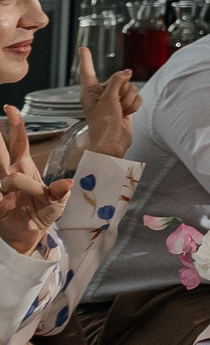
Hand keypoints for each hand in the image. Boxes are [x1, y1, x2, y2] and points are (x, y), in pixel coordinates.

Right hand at [0, 111, 68, 255]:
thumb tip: (67, 185)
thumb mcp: (58, 201)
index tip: (10, 108)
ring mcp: (0, 188)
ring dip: (1, 162)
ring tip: (4, 165)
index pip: (18, 142)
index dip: (15, 125)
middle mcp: (9, 173)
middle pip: (0, 151)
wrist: (32, 236)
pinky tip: (2, 190)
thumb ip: (61, 192)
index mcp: (24, 167)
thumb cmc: (43, 213)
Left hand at [75, 47, 137, 158]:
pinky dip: (134, 105)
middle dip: (122, 91)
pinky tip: (126, 114)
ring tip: (120, 111)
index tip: (83, 48)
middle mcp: (102, 93)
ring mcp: (115, 99)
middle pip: (119, 79)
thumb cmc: (103, 124)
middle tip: (115, 104)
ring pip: (131, 88)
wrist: (113, 142)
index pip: (87, 71)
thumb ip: (117, 82)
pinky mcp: (126, 105)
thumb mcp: (107, 100)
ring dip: (128, 100)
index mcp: (90, 91)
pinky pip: (137, 97)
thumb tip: (127, 72)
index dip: (86, 59)